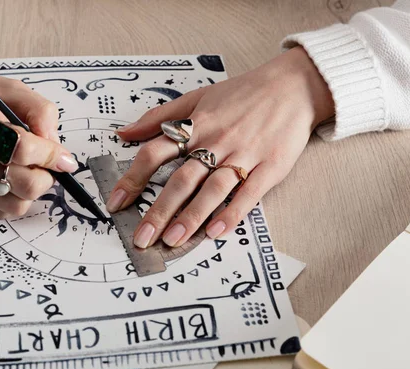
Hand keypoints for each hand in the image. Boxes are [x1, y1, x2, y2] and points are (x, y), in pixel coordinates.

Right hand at [0, 44, 77, 217]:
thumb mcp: (5, 87)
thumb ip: (38, 111)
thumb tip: (57, 145)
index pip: (25, 149)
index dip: (53, 155)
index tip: (65, 158)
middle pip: (24, 184)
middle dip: (46, 176)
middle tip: (45, 163)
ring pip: (15, 205)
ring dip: (31, 191)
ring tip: (27, 171)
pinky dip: (13, 199)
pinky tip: (10, 179)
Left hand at [107, 46, 333, 247]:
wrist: (293, 85)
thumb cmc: (243, 93)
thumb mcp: (197, 97)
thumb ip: (159, 116)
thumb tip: (123, 132)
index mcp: (195, 126)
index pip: (155, 153)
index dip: (133, 178)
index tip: (116, 202)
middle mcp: (216, 142)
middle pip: (181, 180)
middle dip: (158, 211)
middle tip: (142, 238)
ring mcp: (243, 155)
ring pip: (213, 189)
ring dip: (191, 217)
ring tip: (172, 241)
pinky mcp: (270, 167)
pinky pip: (249, 193)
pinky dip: (232, 213)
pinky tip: (216, 232)